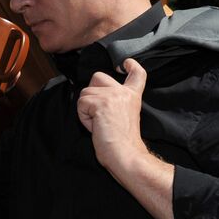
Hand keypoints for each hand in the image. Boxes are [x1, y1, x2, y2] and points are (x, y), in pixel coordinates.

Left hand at [77, 58, 147, 172]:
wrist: (125, 155)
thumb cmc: (122, 143)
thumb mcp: (125, 116)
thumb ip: (116, 103)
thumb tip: (96, 97)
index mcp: (132, 96)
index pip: (137, 73)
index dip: (131, 65)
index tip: (126, 64)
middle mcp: (124, 92)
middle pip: (98, 76)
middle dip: (91, 92)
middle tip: (98, 113)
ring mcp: (112, 95)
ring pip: (85, 93)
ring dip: (86, 110)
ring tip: (99, 124)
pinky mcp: (100, 102)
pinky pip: (81, 104)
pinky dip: (83, 117)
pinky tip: (96, 127)